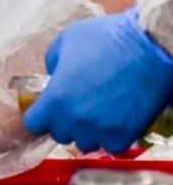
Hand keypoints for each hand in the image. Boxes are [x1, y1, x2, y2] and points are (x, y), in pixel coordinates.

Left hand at [25, 8, 172, 152]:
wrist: (152, 44)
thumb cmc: (108, 38)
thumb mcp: (66, 41)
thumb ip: (51, 63)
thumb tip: (53, 77)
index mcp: (54, 100)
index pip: (33, 124)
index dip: (41, 116)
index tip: (49, 110)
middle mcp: (73, 120)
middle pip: (60, 134)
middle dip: (67, 122)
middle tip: (80, 106)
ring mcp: (99, 130)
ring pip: (85, 143)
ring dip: (90, 132)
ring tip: (101, 113)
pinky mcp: (124, 134)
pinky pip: (112, 146)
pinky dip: (114, 137)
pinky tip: (118, 120)